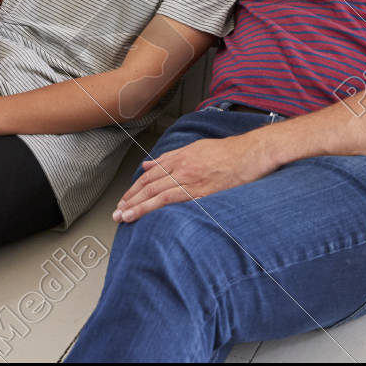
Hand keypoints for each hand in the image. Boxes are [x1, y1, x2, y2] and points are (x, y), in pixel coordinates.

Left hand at [112, 133, 277, 222]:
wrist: (249, 154)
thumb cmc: (226, 152)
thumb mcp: (195, 148)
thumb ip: (169, 157)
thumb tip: (148, 165)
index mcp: (179, 158)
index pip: (150, 175)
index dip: (134, 188)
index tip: (124, 199)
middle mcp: (180, 168)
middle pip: (149, 185)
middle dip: (130, 199)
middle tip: (117, 212)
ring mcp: (189, 180)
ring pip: (156, 194)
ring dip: (137, 206)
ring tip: (123, 217)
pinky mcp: (200, 192)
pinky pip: (172, 200)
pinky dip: (155, 208)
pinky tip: (144, 215)